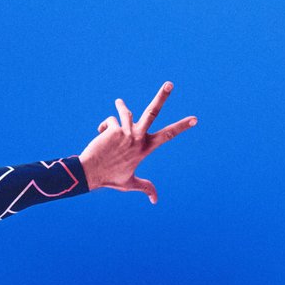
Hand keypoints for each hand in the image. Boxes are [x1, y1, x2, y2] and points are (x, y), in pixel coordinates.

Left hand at [77, 81, 197, 202]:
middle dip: (162, 97)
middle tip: (170, 83)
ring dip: (121, 107)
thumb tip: (155, 200)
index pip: (168, 136)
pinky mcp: (113, 129)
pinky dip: (104, 126)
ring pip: (126, 111)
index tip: (195, 119)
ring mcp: (126, 132)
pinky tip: (100, 136)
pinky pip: (110, 120)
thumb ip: (145, 187)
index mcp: (145, 149)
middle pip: (152, 112)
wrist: (89, 173)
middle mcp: (137, 138)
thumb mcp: (129, 183)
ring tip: (119, 102)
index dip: (182, 127)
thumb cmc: (109, 178)